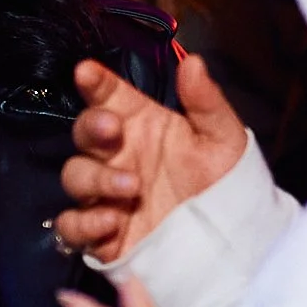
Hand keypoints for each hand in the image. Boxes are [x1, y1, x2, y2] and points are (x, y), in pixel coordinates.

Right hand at [56, 54, 247, 263]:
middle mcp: (118, 158)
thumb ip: (205, 101)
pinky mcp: (102, 236)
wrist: (234, 244)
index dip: (94, 82)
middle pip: (83, 133)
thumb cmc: (227, 185)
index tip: (86, 71)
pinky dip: (83, 223)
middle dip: (90, 127)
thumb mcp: (223, 139)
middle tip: (112, 129)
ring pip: (74, 177)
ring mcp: (106, 196)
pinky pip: (72, 226)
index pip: (109, 96)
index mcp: (142, 126)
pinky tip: (111, 221)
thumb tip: (192, 61)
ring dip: (95, 178)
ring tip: (132, 187)